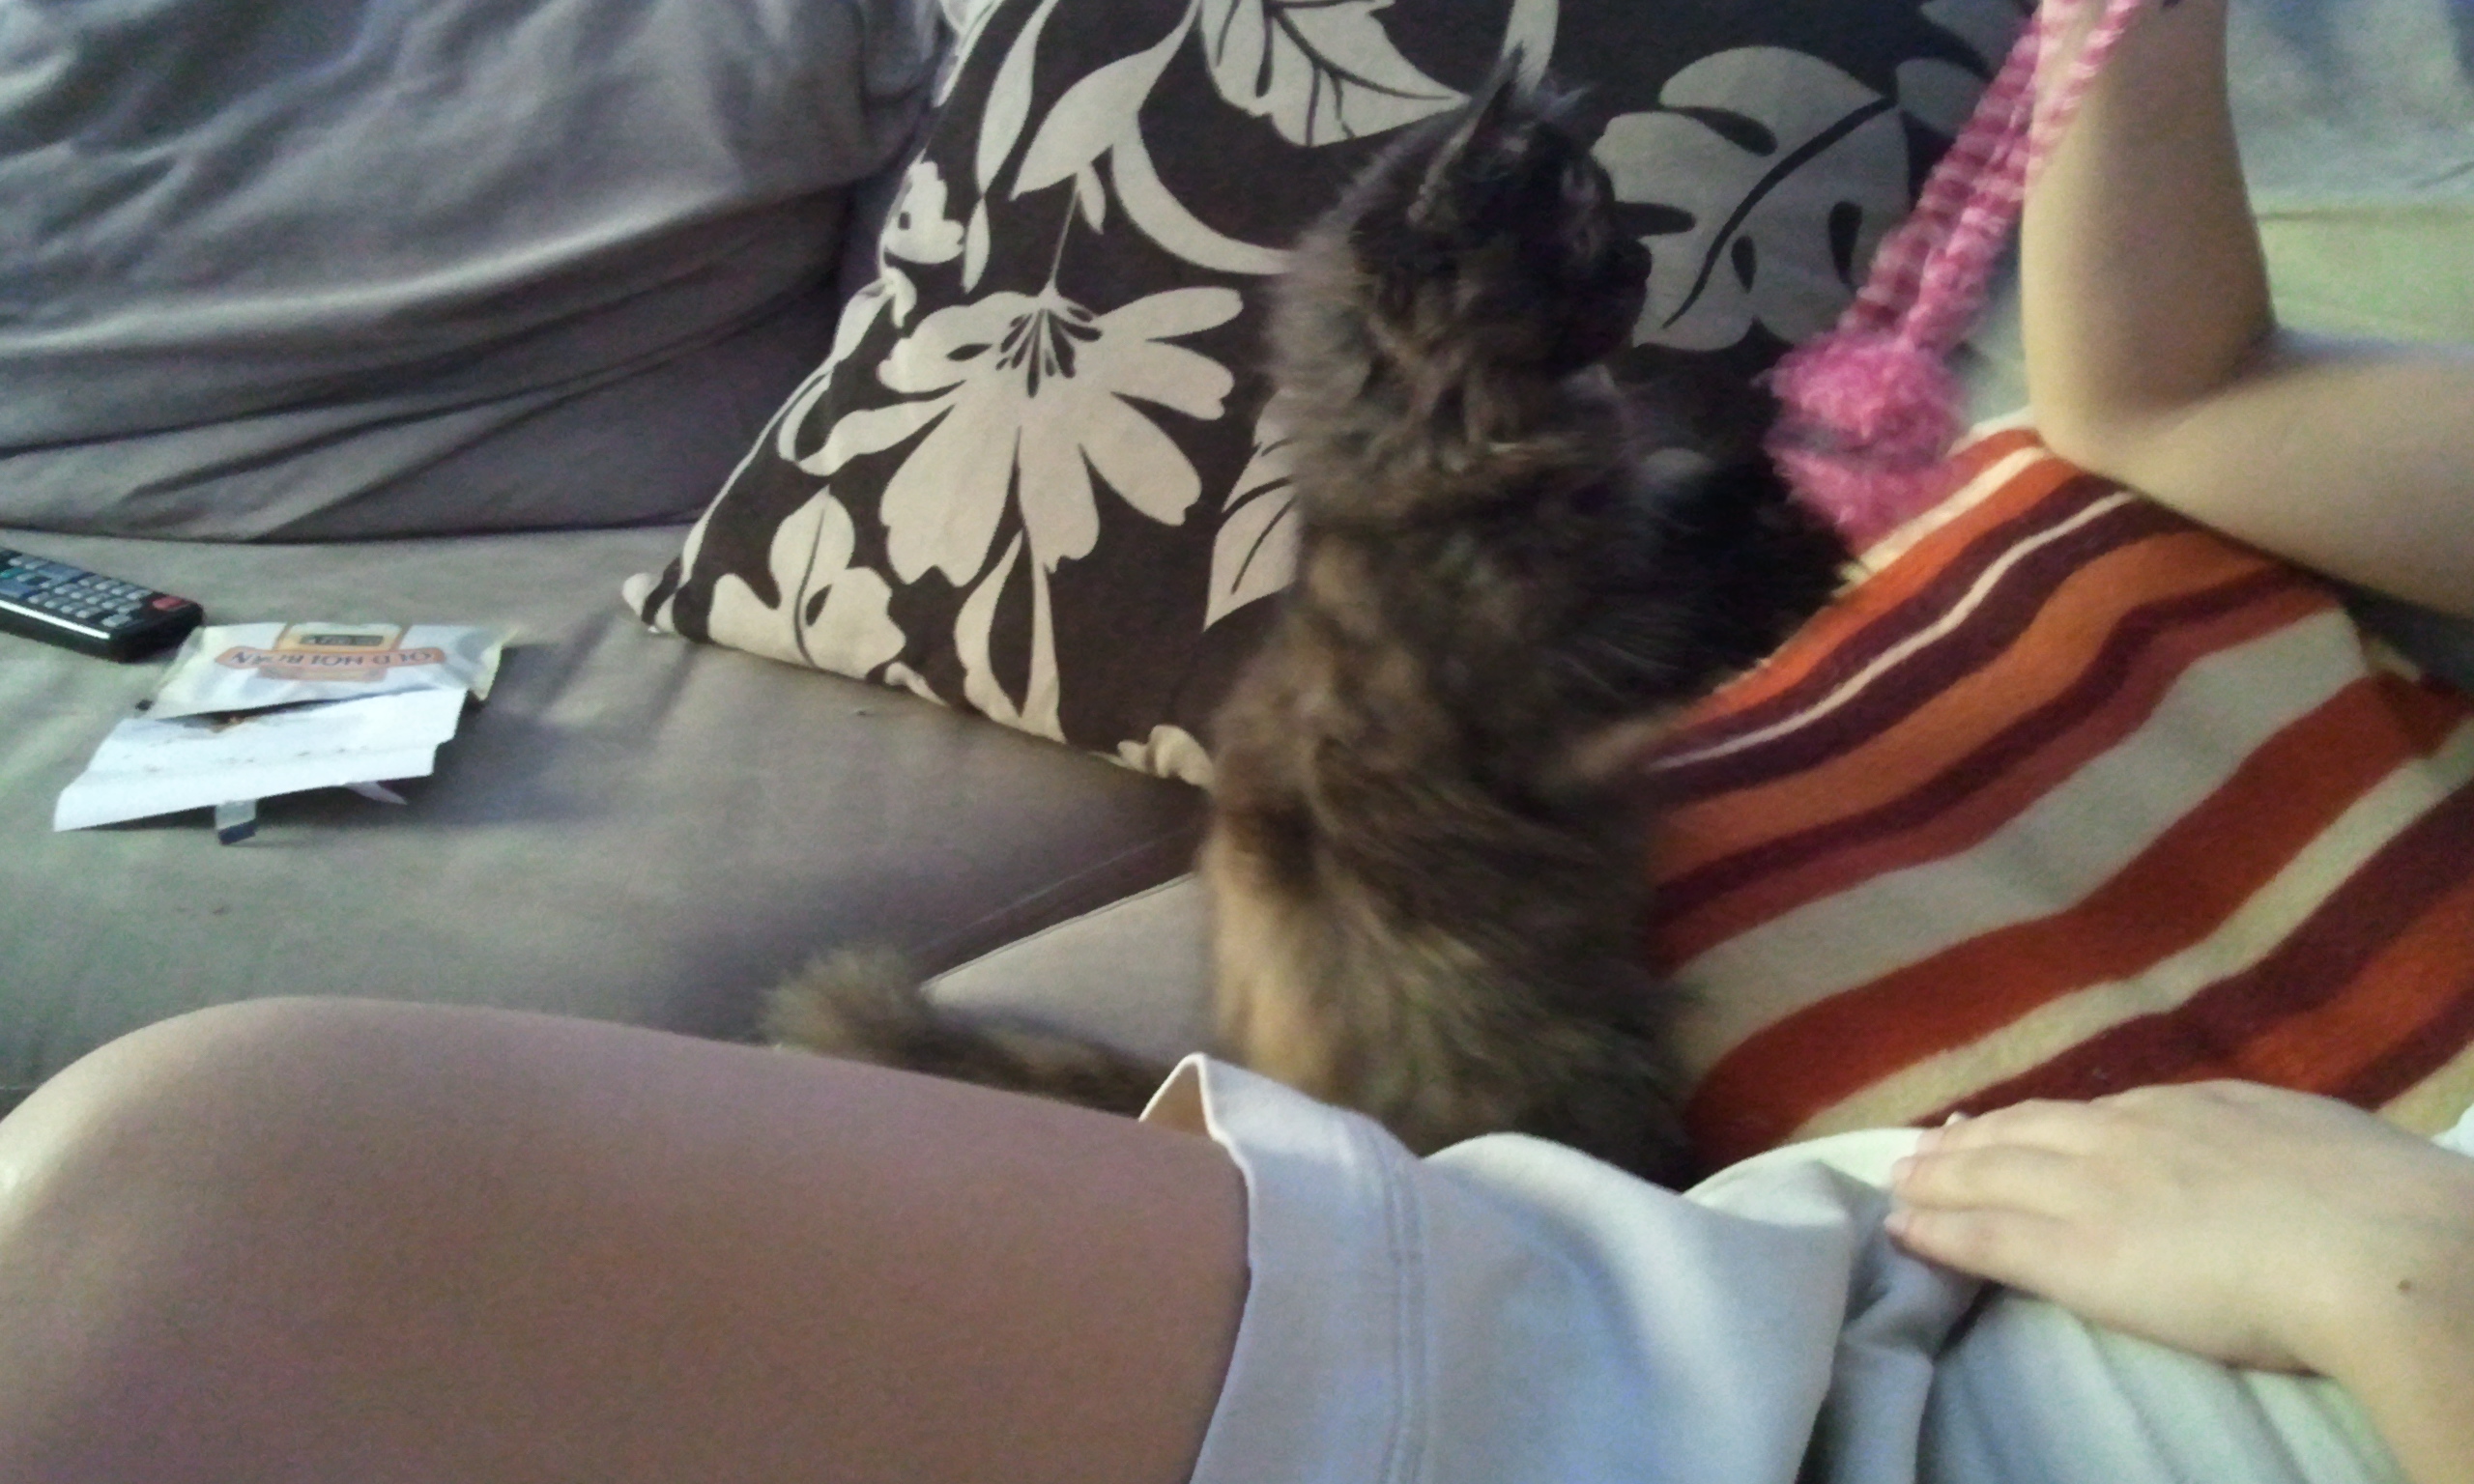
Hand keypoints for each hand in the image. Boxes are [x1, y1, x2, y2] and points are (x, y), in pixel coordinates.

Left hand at [1885, 1081, 2473, 1379]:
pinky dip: (1937, 1231)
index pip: (2093, 1113)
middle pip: (2025, 1133)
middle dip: (1970, 1141)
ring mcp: (2093, 1191)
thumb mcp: (2313, 1138)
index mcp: (2190, 1108)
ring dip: (1937, 1177)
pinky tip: (1902, 1229)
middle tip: (1923, 1146)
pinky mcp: (2075, 1254)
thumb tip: (2274, 1145)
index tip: (2006, 1123)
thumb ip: (2271, 1139)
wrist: (2367, 1247)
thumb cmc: (2371, 1199)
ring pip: (1990, 1176)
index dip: (2040, 1120)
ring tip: (1899, 1181)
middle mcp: (2126, 1137)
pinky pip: (1986, 1238)